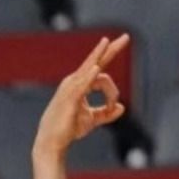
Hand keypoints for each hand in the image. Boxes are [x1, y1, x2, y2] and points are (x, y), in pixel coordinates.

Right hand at [33, 34, 128, 158]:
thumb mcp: (91, 120)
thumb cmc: (68, 129)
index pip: (101, 76)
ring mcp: (70, 88)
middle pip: (96, 61)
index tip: (113, 107)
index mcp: (79, 84)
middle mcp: (74, 81)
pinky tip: (96, 69)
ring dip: (105, 65)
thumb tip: (122, 107)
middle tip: (126, 36)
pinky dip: (88, 77)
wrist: (51, 142)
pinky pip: (81, 85)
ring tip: (113, 43)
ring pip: (93, 72)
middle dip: (111, 49)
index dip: (112, 92)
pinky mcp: (69, 99)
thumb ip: (106, 113)